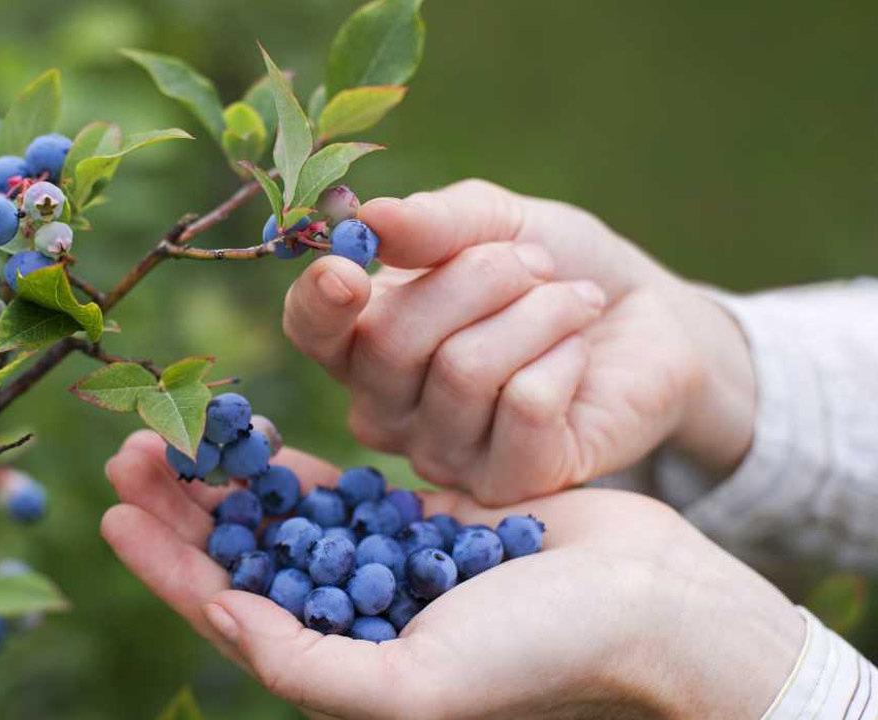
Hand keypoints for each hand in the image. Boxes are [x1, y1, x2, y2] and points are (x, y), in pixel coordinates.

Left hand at [102, 431, 801, 718]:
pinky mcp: (416, 520)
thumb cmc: (538, 657)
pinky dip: (290, 464)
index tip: (113, 512)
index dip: (165, 565)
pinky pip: (335, 488)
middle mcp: (348, 618)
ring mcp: (380, 566)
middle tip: (129, 448)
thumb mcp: (414, 686)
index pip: (225, 613)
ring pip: (277, 517)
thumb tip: (223, 619)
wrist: (645, 604)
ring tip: (174, 430)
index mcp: (339, 668)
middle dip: (181, 508)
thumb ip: (309, 666)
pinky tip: (252, 434)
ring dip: (224, 477)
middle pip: (240, 557)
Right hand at [283, 180, 755, 503]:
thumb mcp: (496, 222)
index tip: (348, 270)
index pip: (310, 331)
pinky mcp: (509, 483)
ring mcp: (443, 455)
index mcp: (364, 340)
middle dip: (478, 278)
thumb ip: (434, 223)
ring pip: (464, 371)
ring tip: (573, 302)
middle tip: (536, 265)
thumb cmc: (553, 268)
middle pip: (392, 341)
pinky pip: (524, 407)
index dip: (319, 304)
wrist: (647, 320)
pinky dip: (564, 357)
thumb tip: (372, 219)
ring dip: (537, 312)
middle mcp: (387, 409)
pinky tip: (579, 355)